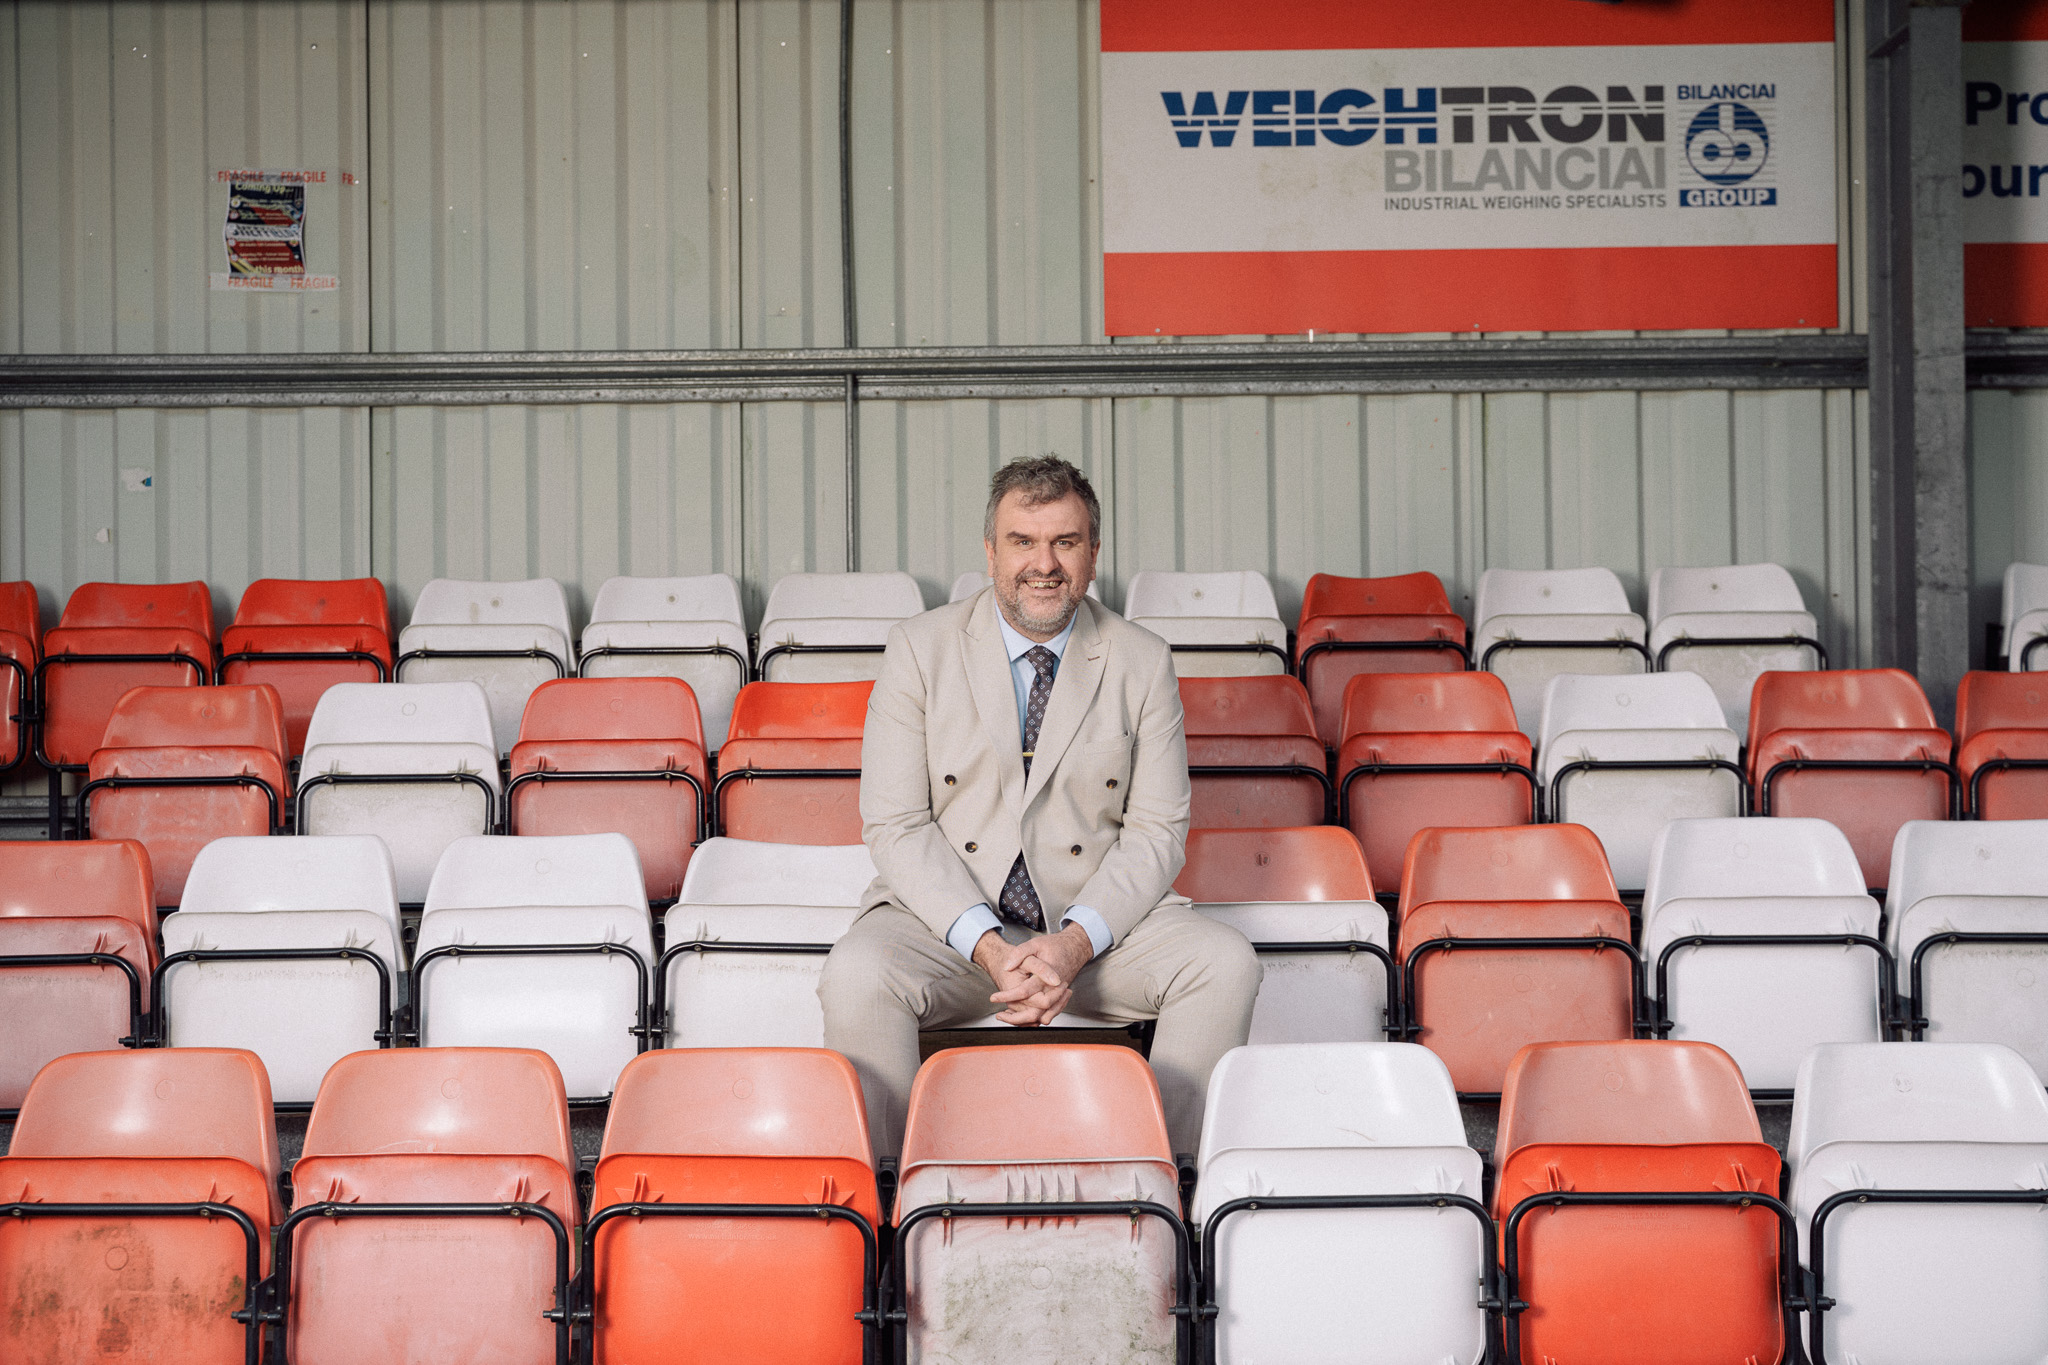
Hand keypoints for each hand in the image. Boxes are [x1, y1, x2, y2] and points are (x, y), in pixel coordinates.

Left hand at [974, 922, 1094, 1025]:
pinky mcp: (1058, 998)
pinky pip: (1047, 1013)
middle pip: (1035, 1011)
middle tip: (1000, 1014)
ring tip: (1007, 1017)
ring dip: (1024, 1020)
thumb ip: (1019, 953)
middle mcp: (1054, 989)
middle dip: (1017, 1017)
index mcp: (1046, 976)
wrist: (1074, 948)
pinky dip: (1034, 1017)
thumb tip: (1007, 966)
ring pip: (1042, 1016)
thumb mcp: (1035, 943)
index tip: (994, 997)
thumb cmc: (1055, 946)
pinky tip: (1019, 1014)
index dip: (1008, 996)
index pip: (1025, 991)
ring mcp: (1058, 995)